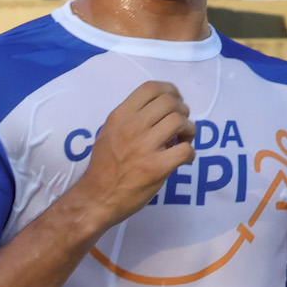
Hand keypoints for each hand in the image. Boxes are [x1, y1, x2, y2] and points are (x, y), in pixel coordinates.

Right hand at [70, 80, 196, 227]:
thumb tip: (162, 116)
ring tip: (184, 140)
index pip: (150, 88)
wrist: (97, 198)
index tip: (175, 101)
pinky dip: (190, 152)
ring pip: (180, 122)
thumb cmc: (104, 167)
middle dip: (183, 110)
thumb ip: (131, 121)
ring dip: (189, 129)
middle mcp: (131, 127)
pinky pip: (185, 150)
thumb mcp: (109, 134)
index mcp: (119, 116)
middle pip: (169, 102)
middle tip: (181, 124)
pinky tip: (183, 158)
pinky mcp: (156, 167)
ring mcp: (144, 147)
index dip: (169, 90)